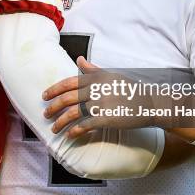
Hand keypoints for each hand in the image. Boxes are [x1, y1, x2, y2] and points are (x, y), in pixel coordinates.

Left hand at [43, 57, 158, 137]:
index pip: (68, 83)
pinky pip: (84, 126)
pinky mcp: (105, 119)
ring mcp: (99, 105)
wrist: (149, 103)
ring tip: (54, 129)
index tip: (44, 96)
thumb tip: (79, 59)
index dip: (54, 90)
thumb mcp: (111, 74)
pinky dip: (75, 131)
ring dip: (60, 122)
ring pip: (72, 114)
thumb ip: (92, 69)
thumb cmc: (129, 88)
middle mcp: (95, 90)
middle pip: (67, 99)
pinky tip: (69, 135)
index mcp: (95, 78)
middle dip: (53, 107)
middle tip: (45, 114)